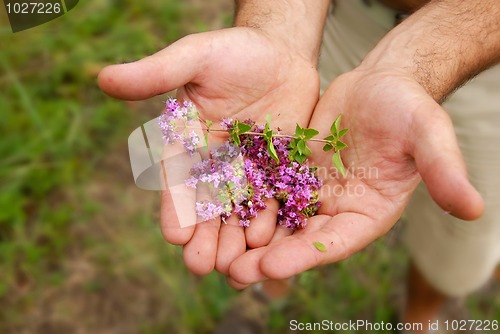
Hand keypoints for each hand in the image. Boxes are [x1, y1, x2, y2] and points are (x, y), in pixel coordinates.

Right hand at [98, 27, 319, 274]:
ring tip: (237, 269)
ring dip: (236, 241)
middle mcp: (216, 164)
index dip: (175, 209)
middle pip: (208, 207)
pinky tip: (271, 245)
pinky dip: (271, 224)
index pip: (177, 182)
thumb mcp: (196, 56)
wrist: (280, 52)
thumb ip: (157, 72)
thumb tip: (103, 77)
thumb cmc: (234, 51)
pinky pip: (275, 201)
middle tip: (203, 268)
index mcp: (189, 144)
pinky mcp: (279, 171)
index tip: (175, 236)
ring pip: (240, 213)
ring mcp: (249, 171)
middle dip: (205, 238)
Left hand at [226, 68, 483, 287]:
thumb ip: (443, 170)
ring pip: (276, 219)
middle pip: (299, 239)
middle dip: (266, 257)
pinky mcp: (292, 171)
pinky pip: (265, 189)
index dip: (304, 255)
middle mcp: (337, 210)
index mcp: (368, 214)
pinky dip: (243, 202)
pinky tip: (217, 212)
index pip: (334, 242)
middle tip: (232, 272)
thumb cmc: (408, 108)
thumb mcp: (427, 135)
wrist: (381, 84)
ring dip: (246, 236)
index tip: (270, 266)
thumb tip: (474, 208)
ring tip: (216, 253)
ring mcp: (312, 192)